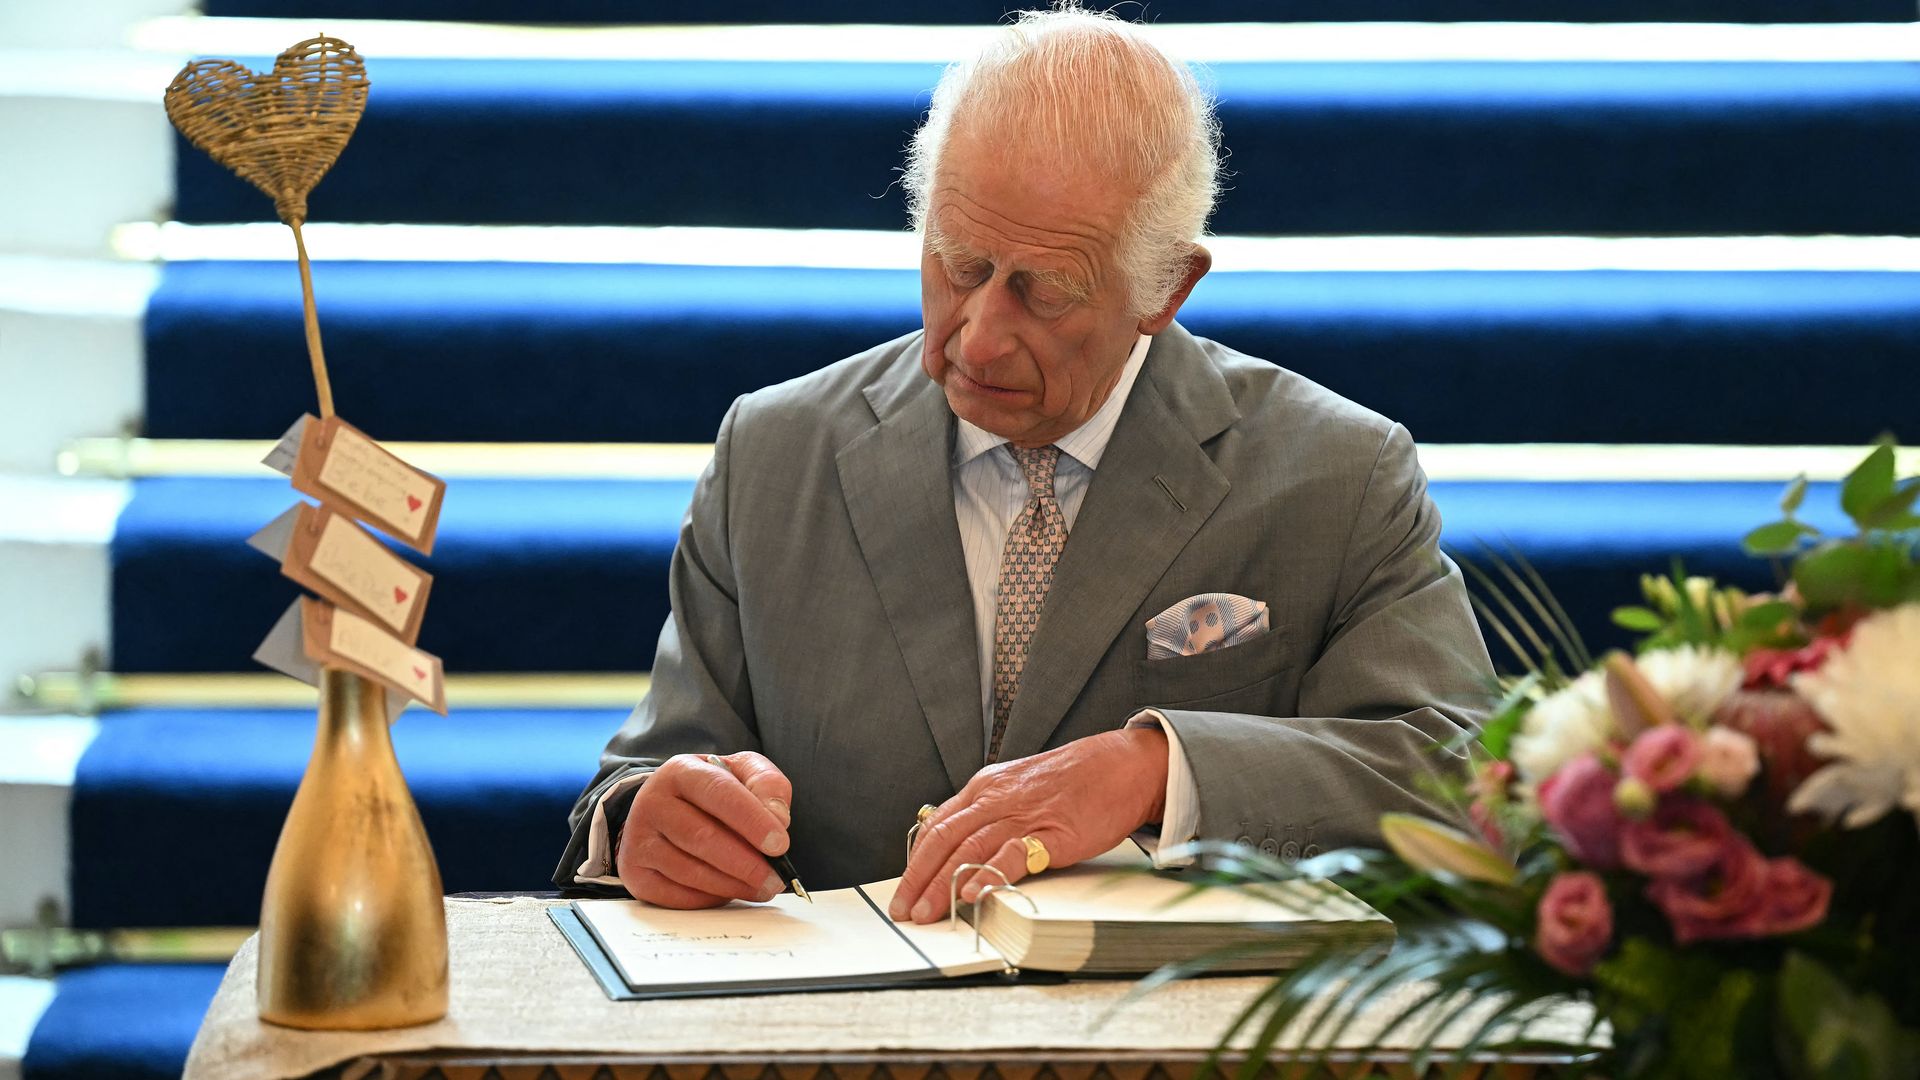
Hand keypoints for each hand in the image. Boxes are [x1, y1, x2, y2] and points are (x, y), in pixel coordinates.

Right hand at [616, 751, 792, 907]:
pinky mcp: (635, 871)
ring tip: (761, 888)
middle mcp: (652, 802)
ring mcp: (638, 839)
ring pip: (689, 870)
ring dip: (732, 884)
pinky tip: (729, 892)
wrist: (666, 808)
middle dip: (745, 863)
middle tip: (775, 878)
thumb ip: (767, 785)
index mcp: (681, 771)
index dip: (752, 820)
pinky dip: (708, 898)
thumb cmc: (712, 792)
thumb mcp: (741, 773)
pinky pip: (675, 894)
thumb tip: (778, 819)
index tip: (780, 845)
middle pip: (701, 837)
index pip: (718, 792)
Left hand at [888, 726, 1168, 923]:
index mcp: (986, 787)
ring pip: (968, 849)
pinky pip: (1012, 854)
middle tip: (903, 911)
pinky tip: (973, 894)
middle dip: (917, 879)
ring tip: (927, 913)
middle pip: (943, 839)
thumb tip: (963, 849)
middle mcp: (996, 797)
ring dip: (942, 885)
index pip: (936, 826)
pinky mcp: (1052, 832)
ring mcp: (1023, 814)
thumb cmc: (1075, 780)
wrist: (1123, 765)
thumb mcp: (1020, 788)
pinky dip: (988, 874)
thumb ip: (991, 814)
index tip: (904, 889)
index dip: (915, 861)